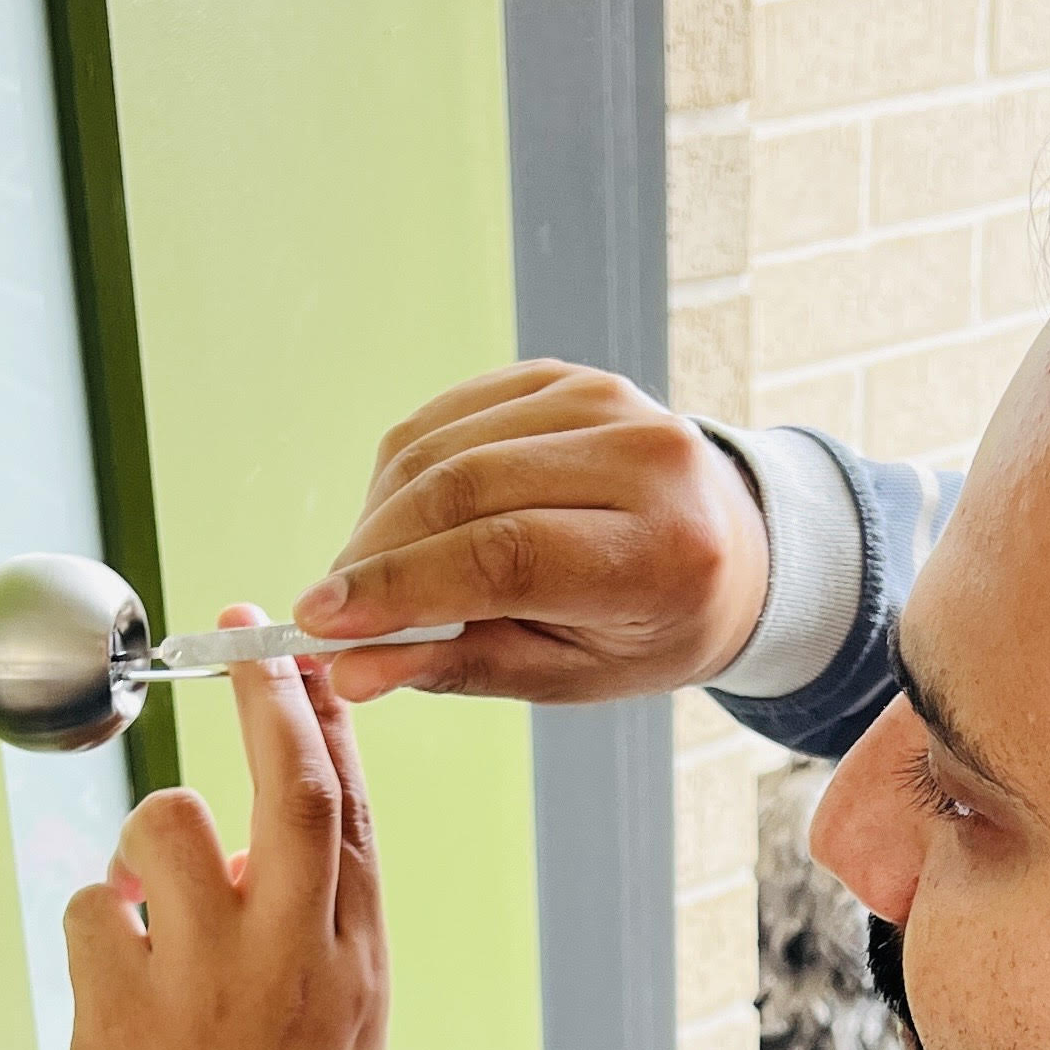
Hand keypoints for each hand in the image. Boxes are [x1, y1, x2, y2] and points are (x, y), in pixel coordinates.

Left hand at [56, 614, 388, 1049]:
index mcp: (358, 975)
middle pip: (291, 785)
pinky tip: (112, 984)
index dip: (331, 726)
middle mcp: (296, 965)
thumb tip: (267, 860)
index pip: (356, 816)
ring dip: (148, 848)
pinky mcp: (124, 1005)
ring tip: (148, 911)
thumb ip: (319, 949)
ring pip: (169, 827)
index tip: (309, 667)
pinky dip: (94, 928)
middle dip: (269, 696)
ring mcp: (209, 981)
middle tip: (246, 640)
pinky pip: (92, 906)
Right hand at [292, 360, 768, 703]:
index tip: (320, 623)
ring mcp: (605, 399)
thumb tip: (349, 669)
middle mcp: (643, 455)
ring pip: (443, 447)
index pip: (505, 557)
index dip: (399, 587)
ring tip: (369, 575)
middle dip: (374, 553)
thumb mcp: (568, 673)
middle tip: (328, 609)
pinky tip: (404, 522)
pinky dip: (405, 473)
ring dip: (379, 515)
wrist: (729, 549)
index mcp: (663, 549)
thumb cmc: (647, 629)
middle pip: (464, 489)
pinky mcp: (564, 376)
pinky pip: (448, 416)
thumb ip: (459, 665)